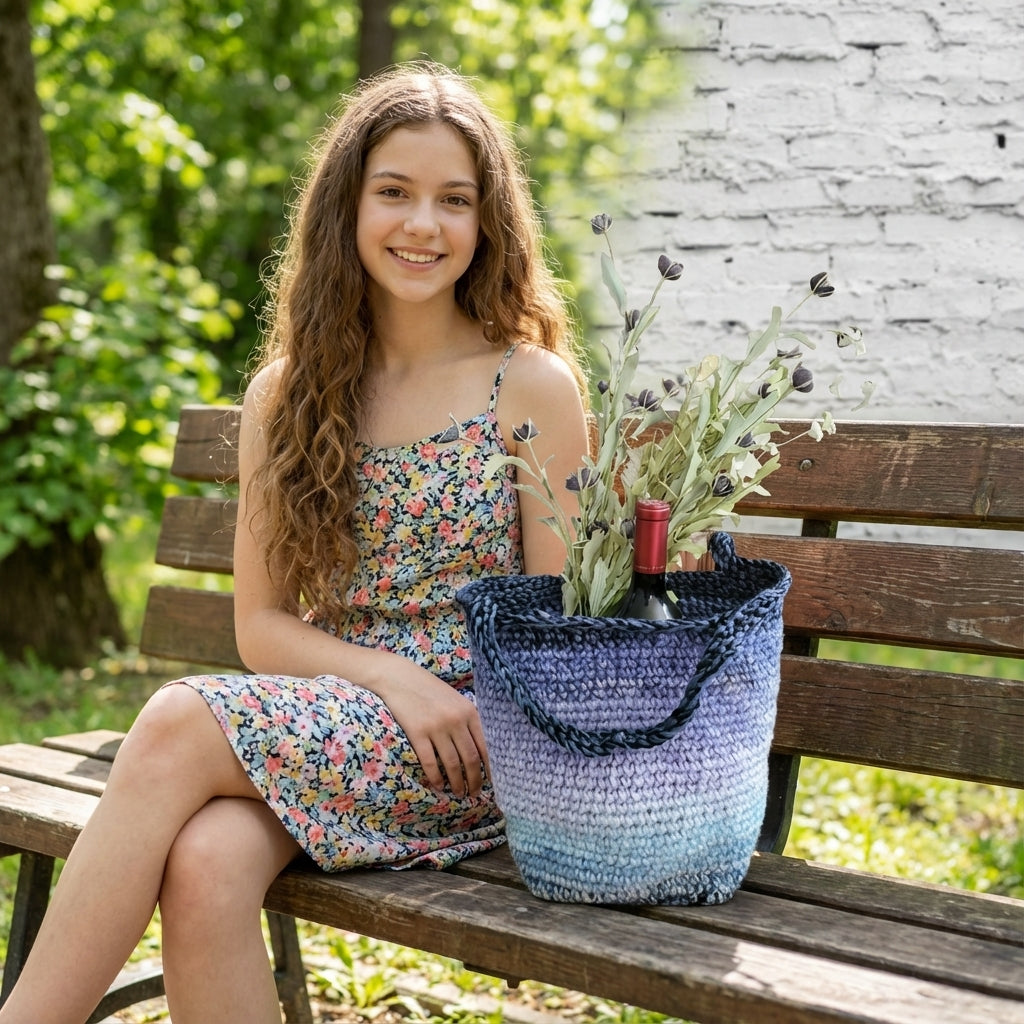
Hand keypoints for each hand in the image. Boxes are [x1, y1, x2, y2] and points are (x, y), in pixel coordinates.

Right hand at [373, 656, 489, 797]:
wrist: (399, 678)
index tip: (491, 782)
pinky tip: (438, 786)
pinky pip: (430, 762)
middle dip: (474, 780)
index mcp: (469, 711)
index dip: (489, 768)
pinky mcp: (417, 733)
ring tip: (458, 793)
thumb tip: (480, 750)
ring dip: (457, 783)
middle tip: (474, 793)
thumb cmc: (429, 690)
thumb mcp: (455, 700)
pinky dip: (436, 777)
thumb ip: (468, 720)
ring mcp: (436, 727)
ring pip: (452, 764)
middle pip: (470, 759)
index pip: (485, 746)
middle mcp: (455, 720)